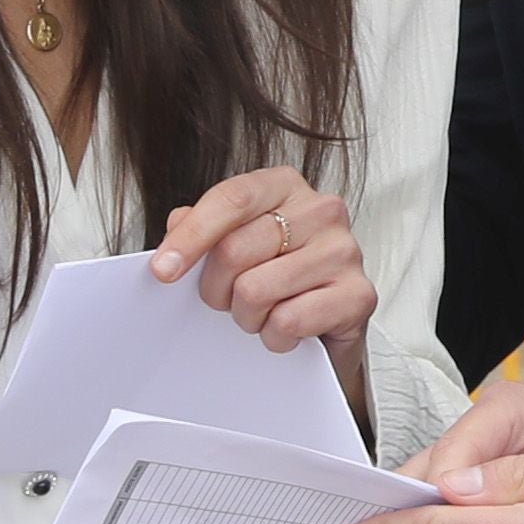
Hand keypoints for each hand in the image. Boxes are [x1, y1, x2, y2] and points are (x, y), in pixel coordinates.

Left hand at [157, 165, 371, 372]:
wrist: (328, 326)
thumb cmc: (277, 279)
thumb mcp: (235, 245)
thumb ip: (203, 229)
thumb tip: (176, 225)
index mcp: (285, 186)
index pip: (231, 199)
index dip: (191, 236)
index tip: (163, 270)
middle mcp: (322, 210)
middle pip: (236, 250)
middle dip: (216, 289)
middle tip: (226, 301)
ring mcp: (345, 250)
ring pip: (257, 291)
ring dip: (247, 317)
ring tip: (262, 315)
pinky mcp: (360, 295)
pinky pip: (289, 321)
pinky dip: (275, 337)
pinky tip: (286, 329)